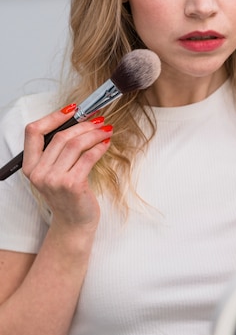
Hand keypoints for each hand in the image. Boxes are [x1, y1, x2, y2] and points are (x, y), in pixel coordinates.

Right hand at [22, 105, 112, 231]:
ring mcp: (54, 180)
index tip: (72, 110)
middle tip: (98, 120)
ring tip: (105, 130)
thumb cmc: (68, 197)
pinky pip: (88, 157)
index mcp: (31, 167)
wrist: (74, 224)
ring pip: (75, 144)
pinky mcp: (72, 185)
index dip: (53, 117)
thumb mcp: (54, 173)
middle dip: (83, 124)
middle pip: (60, 136)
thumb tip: (78, 123)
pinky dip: (99, 147)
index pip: (34, 132)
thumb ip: (58, 152)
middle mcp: (39, 173)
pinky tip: (106, 143)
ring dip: (94, 134)